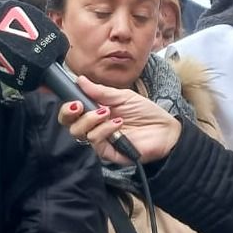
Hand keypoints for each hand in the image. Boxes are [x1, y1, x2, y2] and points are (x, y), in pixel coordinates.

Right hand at [56, 77, 182, 164]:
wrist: (166, 130)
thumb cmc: (146, 113)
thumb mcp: (123, 96)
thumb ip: (100, 91)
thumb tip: (80, 80)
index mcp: (94, 113)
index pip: (71, 113)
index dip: (66, 106)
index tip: (72, 98)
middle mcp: (94, 127)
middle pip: (69, 125)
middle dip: (69, 113)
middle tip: (80, 105)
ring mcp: (100, 140)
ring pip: (79, 133)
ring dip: (91, 120)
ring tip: (108, 112)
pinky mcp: (108, 152)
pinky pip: (95, 141)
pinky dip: (104, 130)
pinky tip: (117, 123)